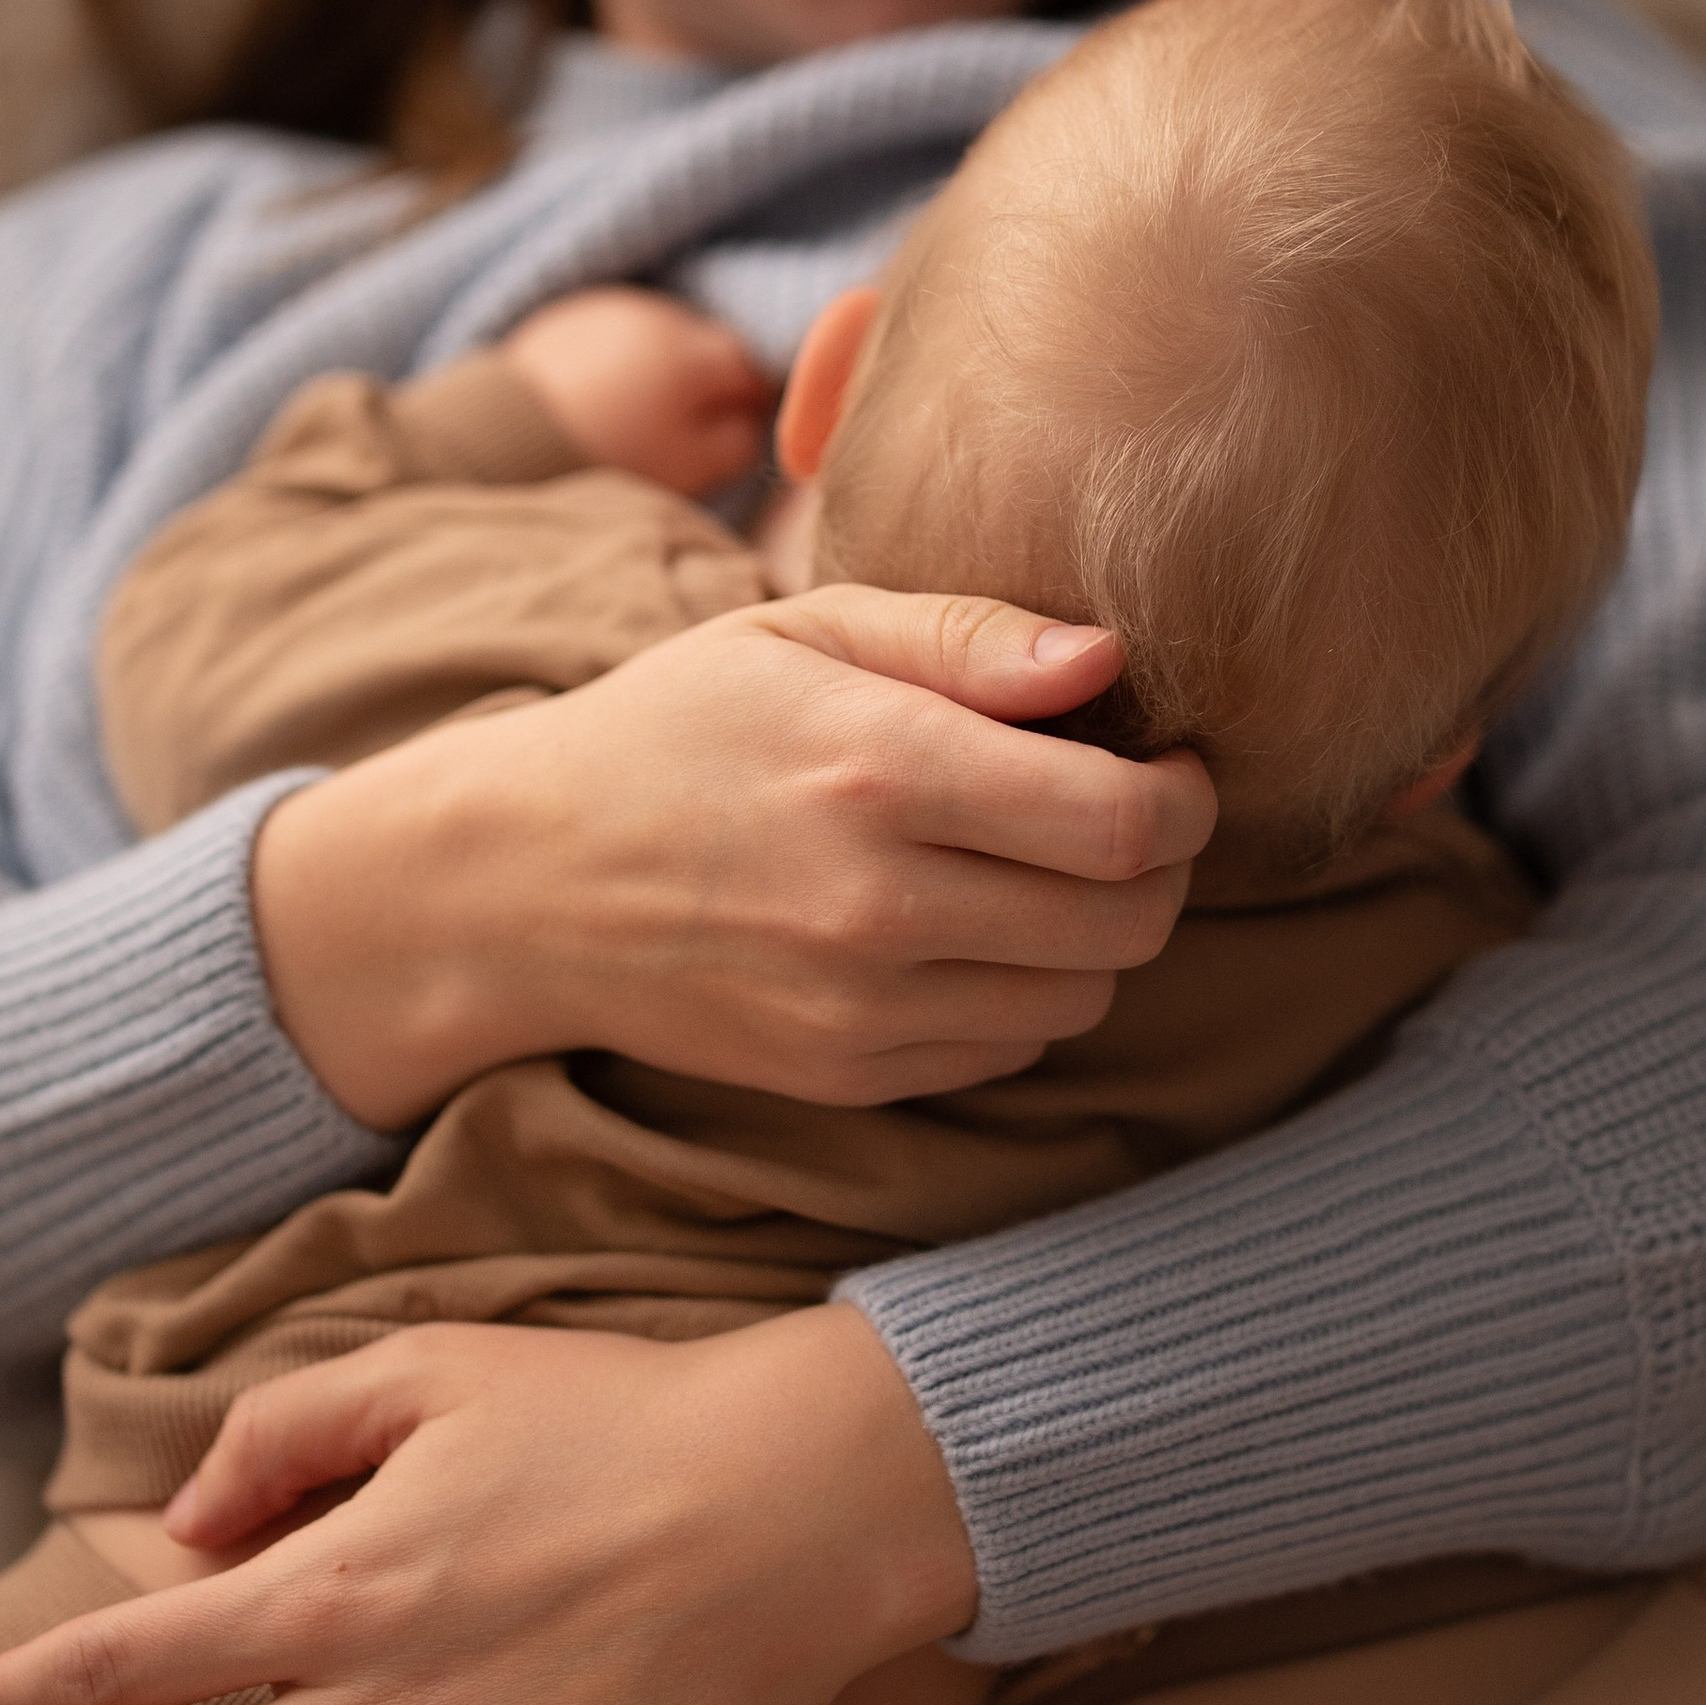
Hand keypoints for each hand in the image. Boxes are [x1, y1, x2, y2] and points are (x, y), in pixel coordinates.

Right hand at [252, 588, 1215, 1128]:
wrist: (522, 881)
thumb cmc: (678, 726)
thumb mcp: (806, 631)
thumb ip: (968, 635)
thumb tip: (1109, 660)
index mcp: (882, 768)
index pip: (1123, 821)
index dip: (1183, 796)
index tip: (1166, 765)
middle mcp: (879, 903)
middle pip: (1128, 918)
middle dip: (1156, 866)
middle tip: (1116, 817)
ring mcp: (862, 1006)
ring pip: (1083, 995)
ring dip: (1095, 936)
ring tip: (1034, 872)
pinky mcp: (848, 1073)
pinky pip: (1008, 1048)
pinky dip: (1020, 994)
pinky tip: (964, 932)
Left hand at [503, 286, 770, 495]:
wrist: (505, 441)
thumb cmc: (611, 462)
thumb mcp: (692, 467)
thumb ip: (738, 441)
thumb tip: (751, 420)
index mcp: (695, 353)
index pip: (750, 365)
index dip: (752, 400)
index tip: (740, 429)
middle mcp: (658, 316)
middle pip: (705, 343)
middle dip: (706, 378)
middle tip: (688, 424)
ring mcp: (609, 309)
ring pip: (660, 332)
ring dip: (663, 362)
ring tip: (641, 409)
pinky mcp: (566, 315)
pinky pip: (613, 331)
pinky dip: (620, 355)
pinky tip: (604, 392)